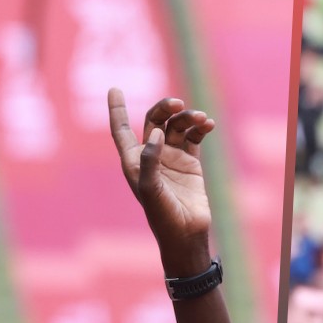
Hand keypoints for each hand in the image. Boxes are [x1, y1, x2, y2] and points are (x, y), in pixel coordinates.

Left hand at [107, 88, 215, 276]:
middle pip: (154, 120)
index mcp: (134, 161)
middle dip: (164, 108)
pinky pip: (194, 137)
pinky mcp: (190, 163)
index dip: (117, 109)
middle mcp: (152, 156)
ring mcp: (172, 158)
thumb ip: (150, 160)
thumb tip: (155, 132)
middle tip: (177, 104)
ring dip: (188, 118)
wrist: (186, 234)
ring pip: (177, 126)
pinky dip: (201, 128)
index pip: (122, 130)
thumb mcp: (150, 189)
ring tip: (201, 119)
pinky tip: (208, 125)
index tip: (114, 89)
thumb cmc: (162, 216)